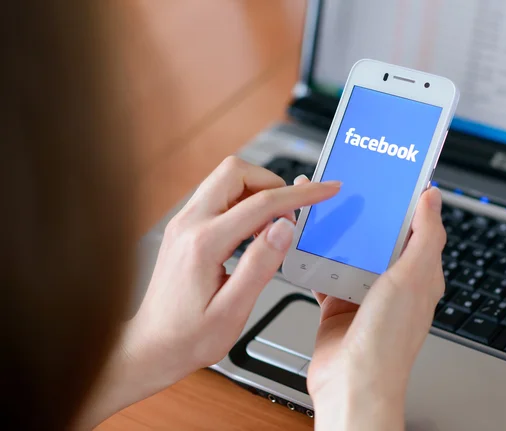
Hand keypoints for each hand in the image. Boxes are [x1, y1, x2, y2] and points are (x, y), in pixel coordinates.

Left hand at [75, 157, 340, 427]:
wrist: (151, 346)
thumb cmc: (188, 337)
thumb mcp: (233, 310)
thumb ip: (261, 265)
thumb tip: (283, 227)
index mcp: (204, 243)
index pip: (261, 203)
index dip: (299, 195)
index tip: (324, 191)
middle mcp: (189, 224)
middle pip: (236, 172)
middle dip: (271, 183)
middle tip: (292, 211)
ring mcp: (183, 223)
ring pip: (225, 180)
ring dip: (256, 191)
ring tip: (274, 224)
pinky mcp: (183, 228)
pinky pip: (217, 197)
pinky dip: (242, 202)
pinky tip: (253, 231)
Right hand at [299, 175, 444, 430]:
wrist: (352, 384)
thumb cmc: (387, 343)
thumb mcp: (412, 278)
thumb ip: (424, 236)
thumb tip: (433, 198)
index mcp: (418, 276)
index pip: (415, 229)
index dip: (404, 204)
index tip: (389, 181)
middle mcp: (392, 284)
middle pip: (377, 238)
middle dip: (362, 215)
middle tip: (346, 191)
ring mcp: (363, 295)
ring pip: (349, 254)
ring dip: (336, 235)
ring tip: (322, 213)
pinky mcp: (337, 306)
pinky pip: (326, 275)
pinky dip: (316, 261)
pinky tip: (305, 246)